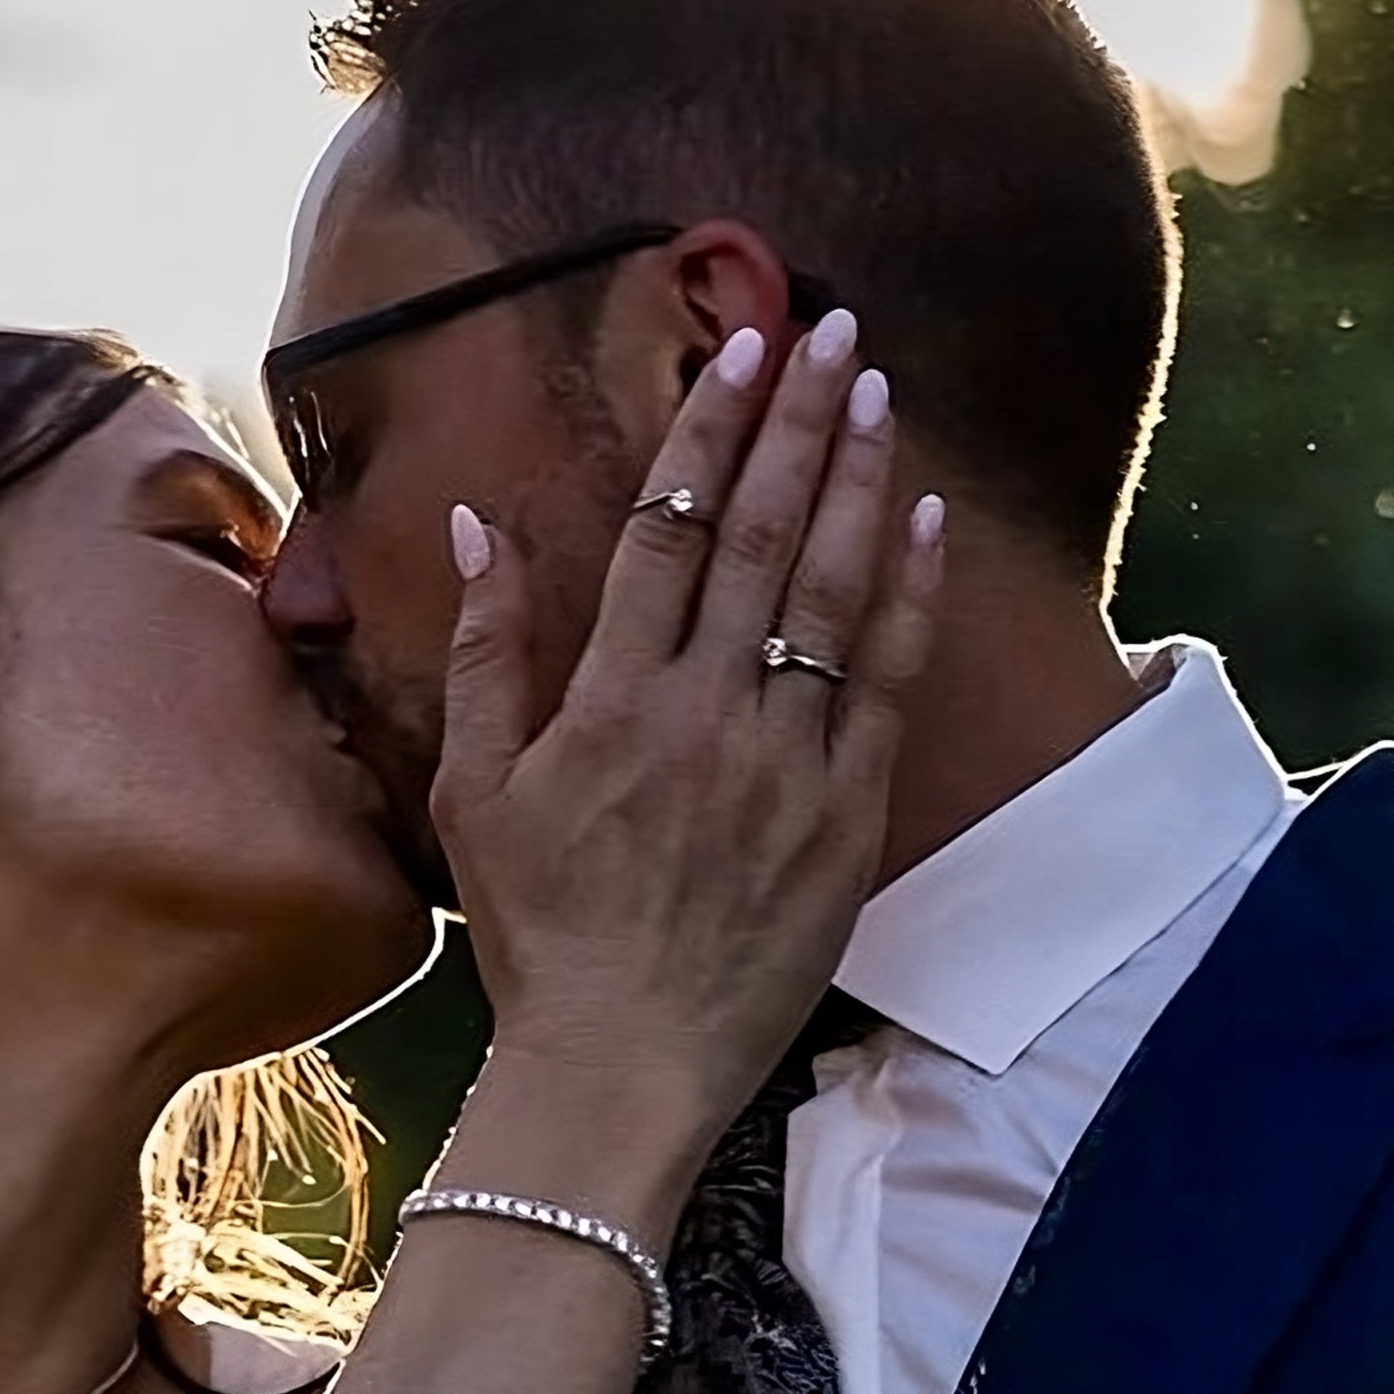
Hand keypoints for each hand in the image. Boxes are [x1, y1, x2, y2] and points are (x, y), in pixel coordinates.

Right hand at [433, 312, 940, 1136]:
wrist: (620, 1063)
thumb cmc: (537, 935)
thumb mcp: (472, 795)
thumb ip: (481, 654)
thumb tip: (478, 526)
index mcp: (609, 702)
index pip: (665, 532)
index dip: (706, 432)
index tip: (738, 351)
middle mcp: (704, 714)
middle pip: (760, 537)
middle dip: (797, 424)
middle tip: (832, 330)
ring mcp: (784, 763)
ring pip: (830, 592)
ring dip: (858, 482)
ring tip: (879, 394)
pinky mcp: (844, 816)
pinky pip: (884, 684)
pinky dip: (906, 597)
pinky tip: (920, 521)